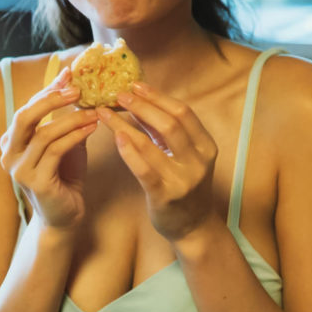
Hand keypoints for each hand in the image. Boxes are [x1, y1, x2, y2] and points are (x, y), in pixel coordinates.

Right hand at [0, 66, 98, 228]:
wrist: (65, 216)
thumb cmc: (65, 177)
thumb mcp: (65, 142)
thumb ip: (65, 118)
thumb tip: (75, 85)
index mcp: (12, 141)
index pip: (28, 108)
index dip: (48, 90)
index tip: (70, 74)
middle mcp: (9, 153)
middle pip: (25, 116)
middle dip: (51, 99)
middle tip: (77, 90)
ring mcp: (19, 169)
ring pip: (44, 134)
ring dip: (71, 119)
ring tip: (94, 112)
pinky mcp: (35, 181)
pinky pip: (55, 151)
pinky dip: (75, 136)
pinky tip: (92, 128)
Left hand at [97, 82, 217, 241]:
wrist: (192, 226)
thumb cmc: (184, 185)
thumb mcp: (184, 155)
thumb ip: (166, 133)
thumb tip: (139, 101)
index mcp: (206, 146)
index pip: (183, 113)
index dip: (158, 96)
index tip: (136, 85)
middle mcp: (199, 161)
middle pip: (170, 123)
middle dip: (142, 105)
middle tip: (119, 95)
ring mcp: (183, 179)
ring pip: (152, 145)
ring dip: (125, 125)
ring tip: (105, 113)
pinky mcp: (165, 196)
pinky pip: (144, 169)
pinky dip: (129, 151)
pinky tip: (115, 137)